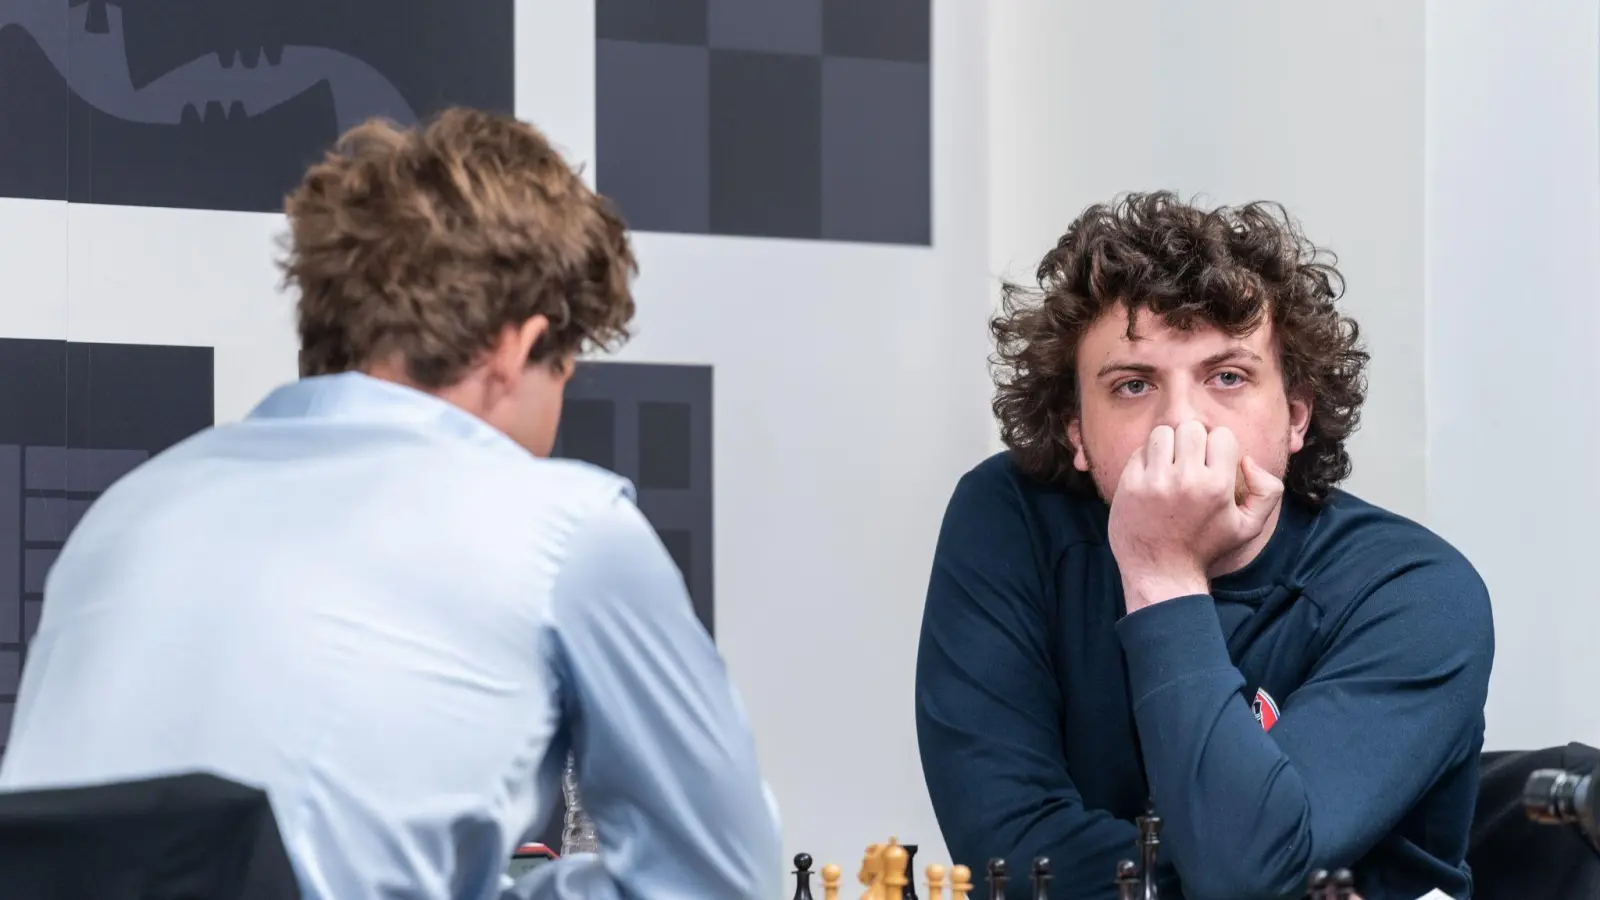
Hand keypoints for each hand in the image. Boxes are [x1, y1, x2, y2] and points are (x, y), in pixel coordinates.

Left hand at [1107, 421, 1283, 611]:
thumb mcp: (1249, 527)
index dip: (1218, 446)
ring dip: (1167, 446)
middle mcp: (1186, 480)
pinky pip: (1140, 451)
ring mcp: (1155, 481)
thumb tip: (1248, 461)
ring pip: (1162, 433)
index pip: (1221, 435)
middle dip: (1192, 441)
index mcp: (1217, 487)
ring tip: (1169, 467)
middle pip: (1191, 428)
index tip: (1211, 464)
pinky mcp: (1130, 485)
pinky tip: (1151, 479)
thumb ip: (1267, 491)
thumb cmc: (1205, 548)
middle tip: (1188, 462)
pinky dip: (1146, 460)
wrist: (1161, 573)